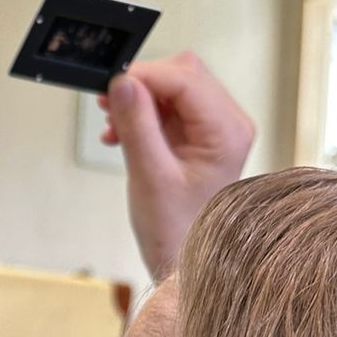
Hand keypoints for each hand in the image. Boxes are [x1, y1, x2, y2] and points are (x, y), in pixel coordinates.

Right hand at [100, 51, 254, 279]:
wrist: (183, 262)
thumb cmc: (177, 232)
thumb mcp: (150, 176)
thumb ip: (136, 125)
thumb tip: (122, 82)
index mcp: (227, 132)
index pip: (185, 80)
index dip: (144, 76)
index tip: (111, 84)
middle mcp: (228, 125)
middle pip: (182, 75)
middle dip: (142, 85)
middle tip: (109, 103)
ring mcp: (214, 130)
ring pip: (173, 87)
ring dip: (139, 100)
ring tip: (114, 125)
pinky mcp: (197, 137)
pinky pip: (168, 107)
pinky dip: (142, 113)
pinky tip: (122, 133)